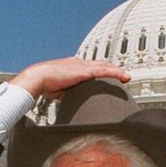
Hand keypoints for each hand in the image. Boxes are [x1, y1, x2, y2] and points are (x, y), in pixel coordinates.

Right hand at [10, 58, 128, 100]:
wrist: (38, 78)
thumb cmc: (44, 84)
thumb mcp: (59, 89)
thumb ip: (67, 92)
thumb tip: (69, 103)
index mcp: (73, 66)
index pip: (90, 66)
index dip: (100, 69)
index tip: (107, 74)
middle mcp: (79, 63)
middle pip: (100, 64)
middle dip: (111, 69)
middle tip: (121, 76)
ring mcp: (83, 66)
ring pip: (106, 67)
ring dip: (117, 72)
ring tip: (127, 77)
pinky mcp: (86, 71)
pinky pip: (106, 71)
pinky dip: (116, 73)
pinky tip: (124, 77)